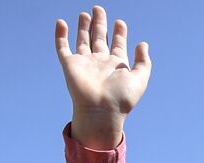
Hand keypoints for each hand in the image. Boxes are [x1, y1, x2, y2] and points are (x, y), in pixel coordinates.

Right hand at [55, 6, 151, 148]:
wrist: (102, 111)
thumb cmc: (122, 99)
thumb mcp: (139, 79)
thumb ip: (143, 62)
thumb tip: (143, 44)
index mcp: (116, 65)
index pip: (117, 44)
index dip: (119, 33)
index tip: (120, 23)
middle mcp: (100, 62)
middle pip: (99, 38)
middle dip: (100, 24)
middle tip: (99, 9)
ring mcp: (84, 63)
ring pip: (83, 40)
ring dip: (83, 27)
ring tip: (85, 14)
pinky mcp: (70, 65)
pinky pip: (63, 48)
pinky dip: (60, 35)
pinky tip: (61, 23)